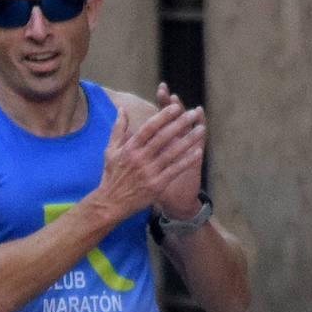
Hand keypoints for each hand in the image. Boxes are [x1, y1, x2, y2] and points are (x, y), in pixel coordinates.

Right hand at [96, 93, 205, 220]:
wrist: (110, 204)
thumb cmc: (111, 176)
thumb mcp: (110, 151)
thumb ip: (118, 129)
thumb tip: (122, 109)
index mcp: (129, 148)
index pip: (149, 128)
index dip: (163, 116)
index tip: (177, 107)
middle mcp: (139, 159)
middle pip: (163, 137)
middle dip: (179, 124)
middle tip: (193, 113)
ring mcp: (148, 173)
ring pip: (172, 153)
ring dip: (188, 141)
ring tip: (201, 129)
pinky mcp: (156, 185)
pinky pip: (175, 170)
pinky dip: (187, 161)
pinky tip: (198, 152)